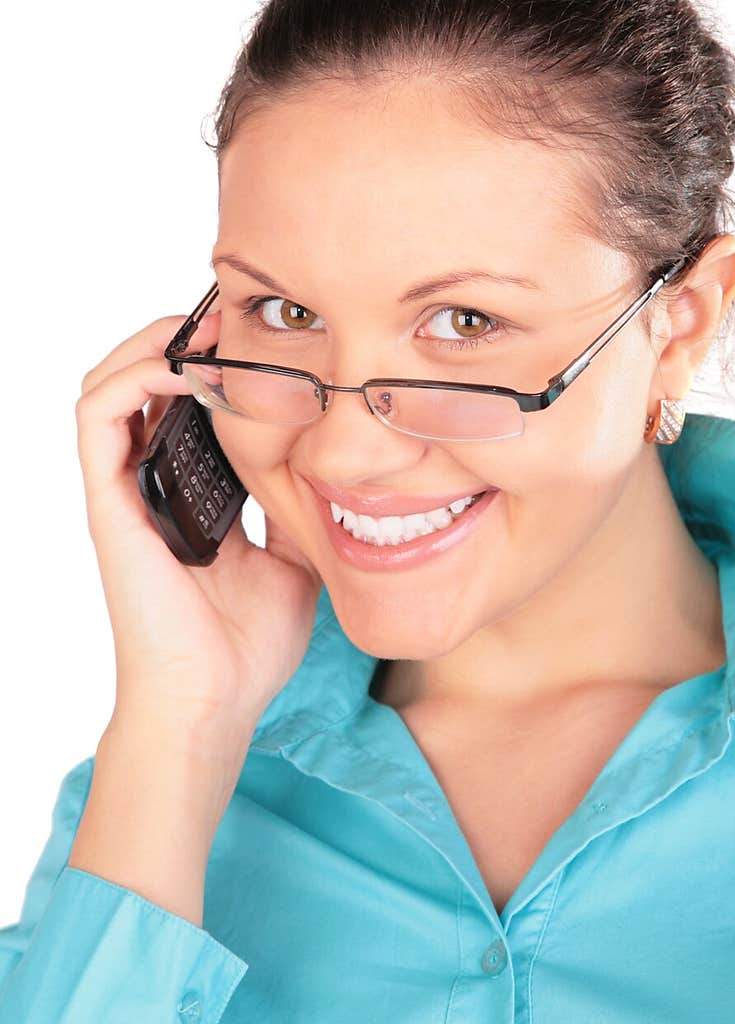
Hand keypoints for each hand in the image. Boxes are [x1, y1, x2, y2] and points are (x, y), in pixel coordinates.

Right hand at [76, 308, 322, 741]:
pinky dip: (133, 375)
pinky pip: (99, 416)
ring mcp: (125, 491)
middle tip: (228, 319)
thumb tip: (346, 476)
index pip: (183, 404)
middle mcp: (150, 484)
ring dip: (150, 342)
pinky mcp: (110, 502)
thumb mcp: (296, 560)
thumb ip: (303, 513)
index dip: (210, 361)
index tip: (257, 334)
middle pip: (140, 381)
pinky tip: (181, 366)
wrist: (213, 704)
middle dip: (179, 336)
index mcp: (189, 494)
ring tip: (201, 328)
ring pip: (107, 384)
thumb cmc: (246, 646)